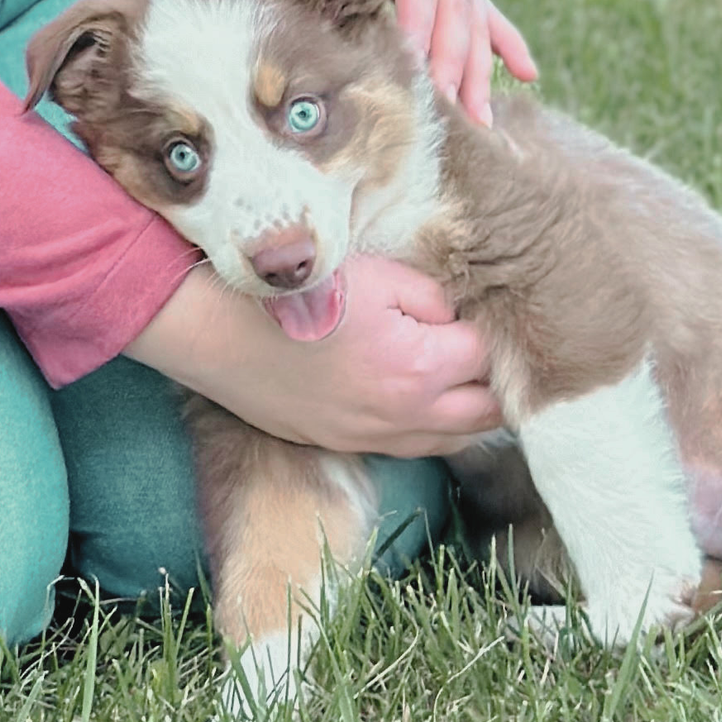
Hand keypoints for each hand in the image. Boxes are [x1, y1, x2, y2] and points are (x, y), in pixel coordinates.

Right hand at [127, 257, 501, 455]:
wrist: (221, 333)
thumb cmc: (296, 295)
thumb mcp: (375, 274)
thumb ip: (433, 296)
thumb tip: (463, 315)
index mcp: (419, 367)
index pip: (489, 355)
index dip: (492, 326)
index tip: (486, 305)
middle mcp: (406, 415)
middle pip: (487, 411)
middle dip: (499, 379)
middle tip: (496, 344)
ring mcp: (377, 437)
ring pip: (457, 439)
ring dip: (474, 411)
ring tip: (477, 377)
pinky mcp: (349, 443)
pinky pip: (416, 447)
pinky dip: (436, 427)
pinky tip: (433, 400)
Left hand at [276, 0, 535, 129]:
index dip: (416, 20)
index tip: (409, 63)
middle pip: (455, 3)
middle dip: (450, 59)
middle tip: (443, 107)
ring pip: (473, 16)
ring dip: (477, 68)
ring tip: (480, 118)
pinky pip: (485, 10)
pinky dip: (504, 42)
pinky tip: (528, 72)